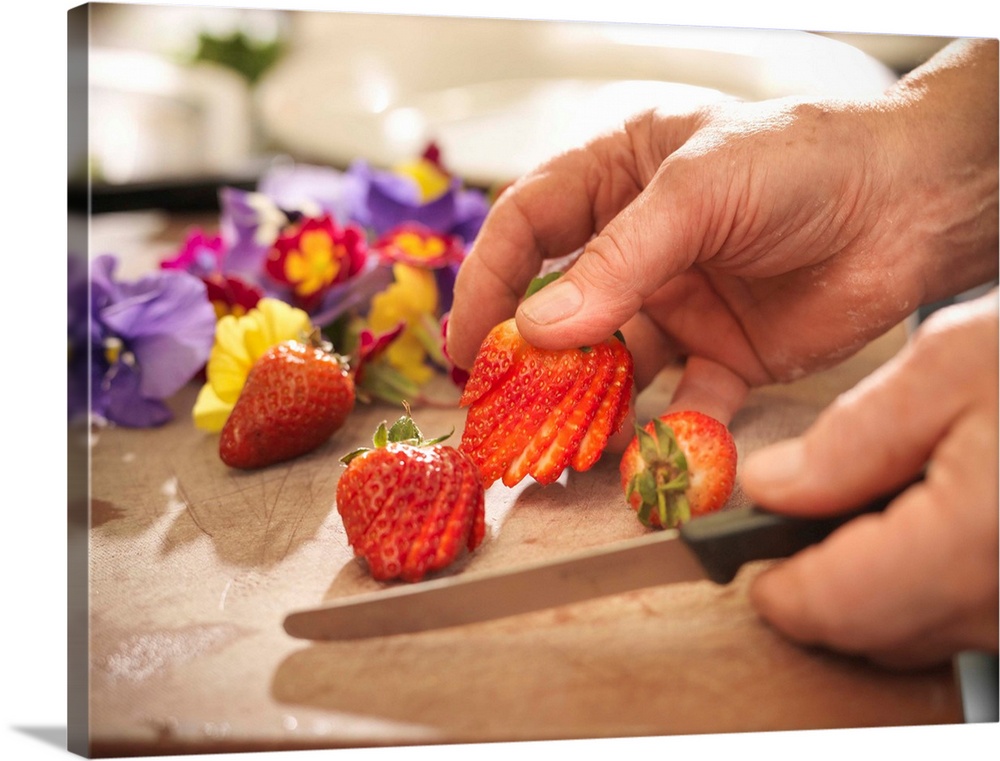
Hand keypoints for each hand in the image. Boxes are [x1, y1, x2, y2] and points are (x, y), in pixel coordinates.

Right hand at [446, 39, 997, 424]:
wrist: (920, 198)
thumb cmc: (809, 157)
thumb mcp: (701, 189)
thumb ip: (620, 260)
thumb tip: (538, 329)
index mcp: (619, 178)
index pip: (528, 226)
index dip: (489, 280)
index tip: (467, 341)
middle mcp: (640, 246)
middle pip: (563, 308)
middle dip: (532, 362)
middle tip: (503, 412)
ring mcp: (680, 302)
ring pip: (616, 365)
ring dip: (590, 407)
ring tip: (563, 449)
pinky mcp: (727, 353)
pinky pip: (686, 401)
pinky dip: (671, 433)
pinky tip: (655, 457)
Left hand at [740, 291, 998, 667]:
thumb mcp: (953, 364)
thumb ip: (852, 439)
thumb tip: (771, 487)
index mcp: (977, 536)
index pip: (842, 607)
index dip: (785, 593)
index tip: (757, 568)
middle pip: (878, 633)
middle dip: (825, 589)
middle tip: (801, 529)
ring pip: (925, 632)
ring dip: (877, 590)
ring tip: (870, 512)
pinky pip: (972, 616)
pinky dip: (931, 584)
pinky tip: (929, 524)